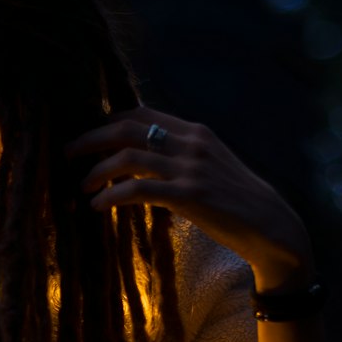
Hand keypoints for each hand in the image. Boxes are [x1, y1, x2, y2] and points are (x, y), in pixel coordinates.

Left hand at [65, 105, 314, 291]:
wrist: (273, 227)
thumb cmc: (237, 201)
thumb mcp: (211, 165)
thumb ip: (181, 155)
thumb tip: (144, 157)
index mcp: (196, 132)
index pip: (141, 114)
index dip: (108, 121)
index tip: (89, 135)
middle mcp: (191, 143)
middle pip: (126, 128)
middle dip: (90, 139)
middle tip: (68, 152)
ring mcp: (190, 168)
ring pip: (127, 157)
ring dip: (96, 170)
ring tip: (82, 186)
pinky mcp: (189, 196)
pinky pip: (137, 189)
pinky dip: (110, 195)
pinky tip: (97, 205)